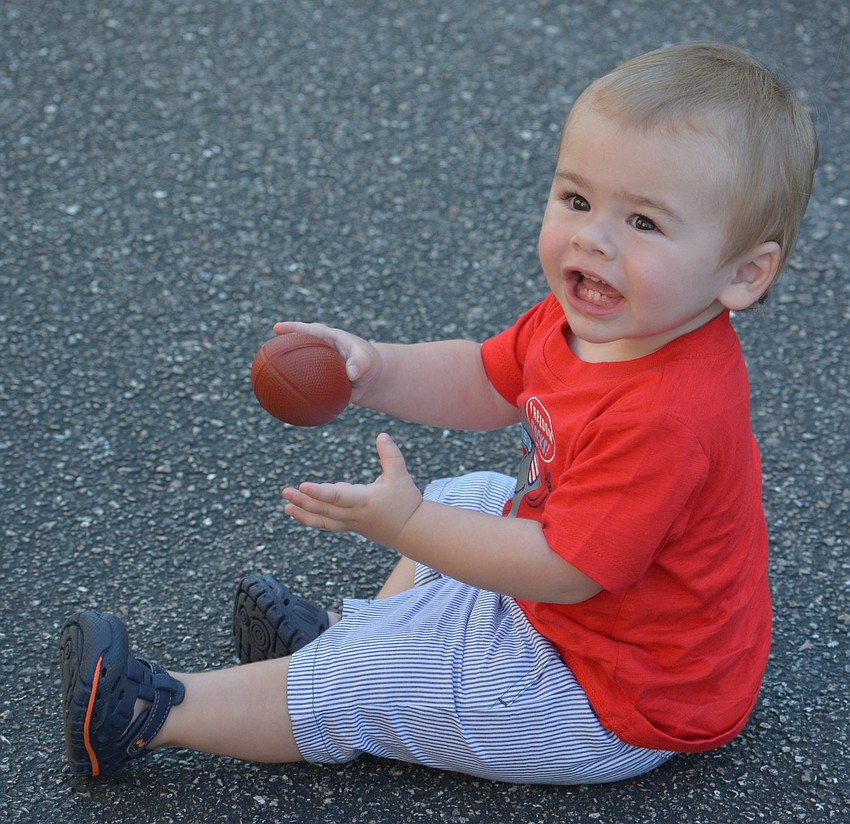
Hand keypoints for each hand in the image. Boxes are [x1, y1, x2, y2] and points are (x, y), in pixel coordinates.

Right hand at [272, 321, 381, 402]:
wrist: (372, 379)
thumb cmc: (369, 364)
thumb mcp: (367, 361)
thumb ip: (359, 364)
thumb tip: (351, 373)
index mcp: (329, 338)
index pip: (309, 331)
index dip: (292, 328)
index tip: (277, 328)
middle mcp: (320, 351)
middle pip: (297, 347)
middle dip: (281, 347)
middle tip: (264, 351)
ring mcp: (318, 367)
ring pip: (298, 367)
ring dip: (284, 371)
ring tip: (266, 376)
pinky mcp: (319, 382)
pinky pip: (305, 386)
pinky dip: (297, 392)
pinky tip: (285, 402)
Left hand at [282, 434, 423, 548]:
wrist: (412, 531)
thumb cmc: (406, 502)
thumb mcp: (401, 475)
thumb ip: (391, 455)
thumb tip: (381, 435)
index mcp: (365, 500)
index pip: (338, 496)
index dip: (319, 492)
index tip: (303, 486)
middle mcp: (355, 514)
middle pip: (325, 509)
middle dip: (303, 501)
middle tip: (285, 492)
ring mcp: (351, 523)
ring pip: (324, 520)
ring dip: (304, 513)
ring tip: (286, 507)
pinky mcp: (351, 527)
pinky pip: (328, 524)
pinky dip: (313, 519)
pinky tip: (299, 513)